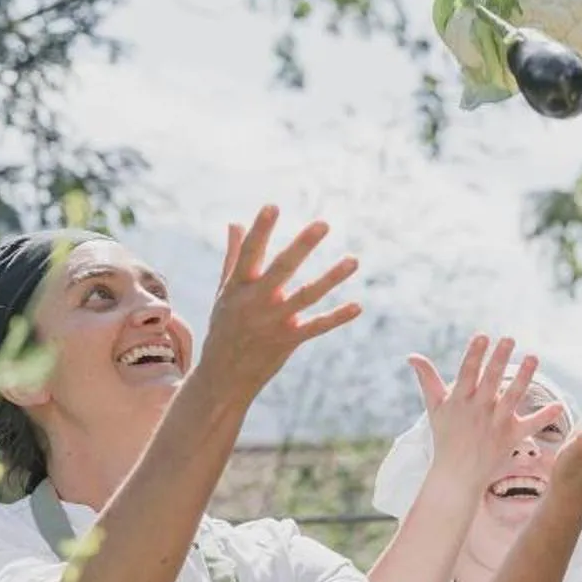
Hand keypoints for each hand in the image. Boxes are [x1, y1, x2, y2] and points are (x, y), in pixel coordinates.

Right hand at [195, 207, 361, 397]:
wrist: (223, 375)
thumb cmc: (225, 327)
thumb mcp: (225, 292)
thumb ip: (233, 256)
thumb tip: (234, 222)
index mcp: (238, 286)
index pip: (249, 253)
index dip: (260, 229)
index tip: (273, 206)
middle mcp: (255, 302)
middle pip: (281, 269)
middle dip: (302, 246)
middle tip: (323, 224)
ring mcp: (273, 322)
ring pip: (306, 296)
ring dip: (331, 278)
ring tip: (354, 260)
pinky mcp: (289, 340)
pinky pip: (317, 326)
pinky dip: (337, 317)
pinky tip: (358, 305)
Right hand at [409, 334, 565, 493]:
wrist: (456, 474)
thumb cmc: (445, 436)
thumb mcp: (434, 408)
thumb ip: (427, 379)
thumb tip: (412, 356)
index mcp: (460, 400)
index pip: (467, 373)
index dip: (474, 355)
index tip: (482, 336)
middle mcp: (479, 410)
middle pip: (491, 381)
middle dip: (499, 359)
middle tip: (509, 339)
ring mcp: (496, 423)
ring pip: (512, 397)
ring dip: (523, 378)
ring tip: (533, 357)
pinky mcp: (511, 437)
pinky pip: (530, 426)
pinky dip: (544, 417)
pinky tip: (559, 405)